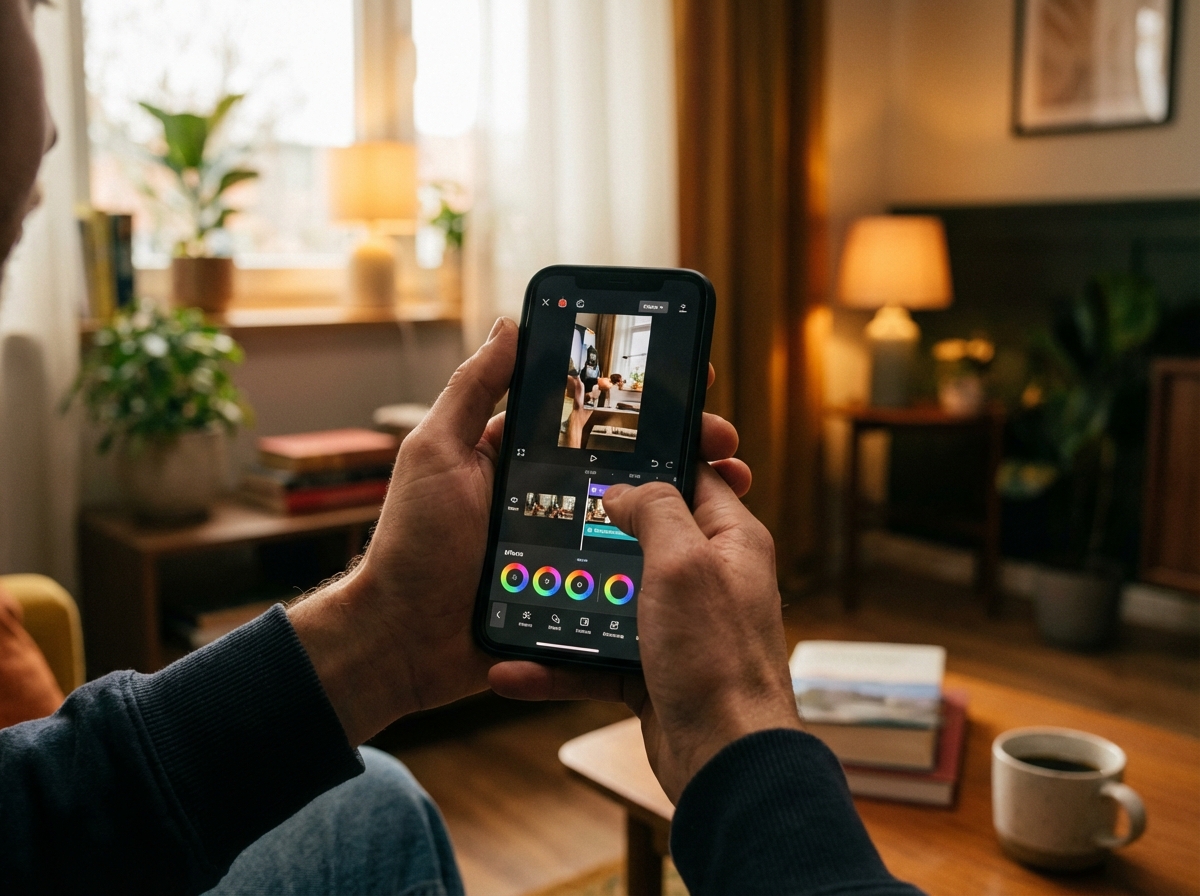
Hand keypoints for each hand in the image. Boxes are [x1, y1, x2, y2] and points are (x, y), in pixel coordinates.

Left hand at [289, 318, 749, 745]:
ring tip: (728, 485)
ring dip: (684, 497)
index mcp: (520, 457)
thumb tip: (512, 324)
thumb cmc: (411, 545)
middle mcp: (548, 496)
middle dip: (679, 445)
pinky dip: (663, 554)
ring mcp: (565, 544)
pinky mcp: (573, 591)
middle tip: (721, 441)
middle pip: (627, 462)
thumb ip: (473, 390)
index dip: (639, 400)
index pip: (590, 416)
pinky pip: (624, 567)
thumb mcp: (436, 452)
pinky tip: (700, 544)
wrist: (402, 643)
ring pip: (637, 514)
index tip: (688, 382)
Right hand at [489, 464, 799, 801]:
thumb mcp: (684, 563)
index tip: (606, 445)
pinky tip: (516, 669)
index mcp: (730, 541)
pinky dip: (561, 664)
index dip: (655, 457)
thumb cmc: (718, 659)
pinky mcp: (655, 671)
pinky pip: (599, 657)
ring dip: (568, 602)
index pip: (694, 478)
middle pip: (646, 536)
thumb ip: (655, 511)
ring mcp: (681, 627)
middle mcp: (709, 579)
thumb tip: (624, 490)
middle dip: (596, 529)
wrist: (725, 761)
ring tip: (519, 591)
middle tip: (547, 511)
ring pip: (614, 598)